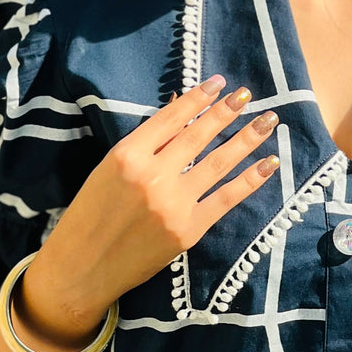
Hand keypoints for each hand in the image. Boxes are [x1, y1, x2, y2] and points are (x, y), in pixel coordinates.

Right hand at [18, 76, 278, 344]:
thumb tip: (183, 115)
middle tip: (247, 94)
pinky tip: (269, 162)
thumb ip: (145, 146)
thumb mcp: (108, 170)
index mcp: (126, 155)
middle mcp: (151, 176)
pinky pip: (226, 198)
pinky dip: (250, 180)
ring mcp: (172, 204)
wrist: (82, 268)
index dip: (198, 98)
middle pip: (198, 136)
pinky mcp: (187, 230)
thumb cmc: (90, 215)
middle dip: (226, 112)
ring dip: (246, 139)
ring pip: (218, 163)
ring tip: (269, 121)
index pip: (170, 118)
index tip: (219, 83)